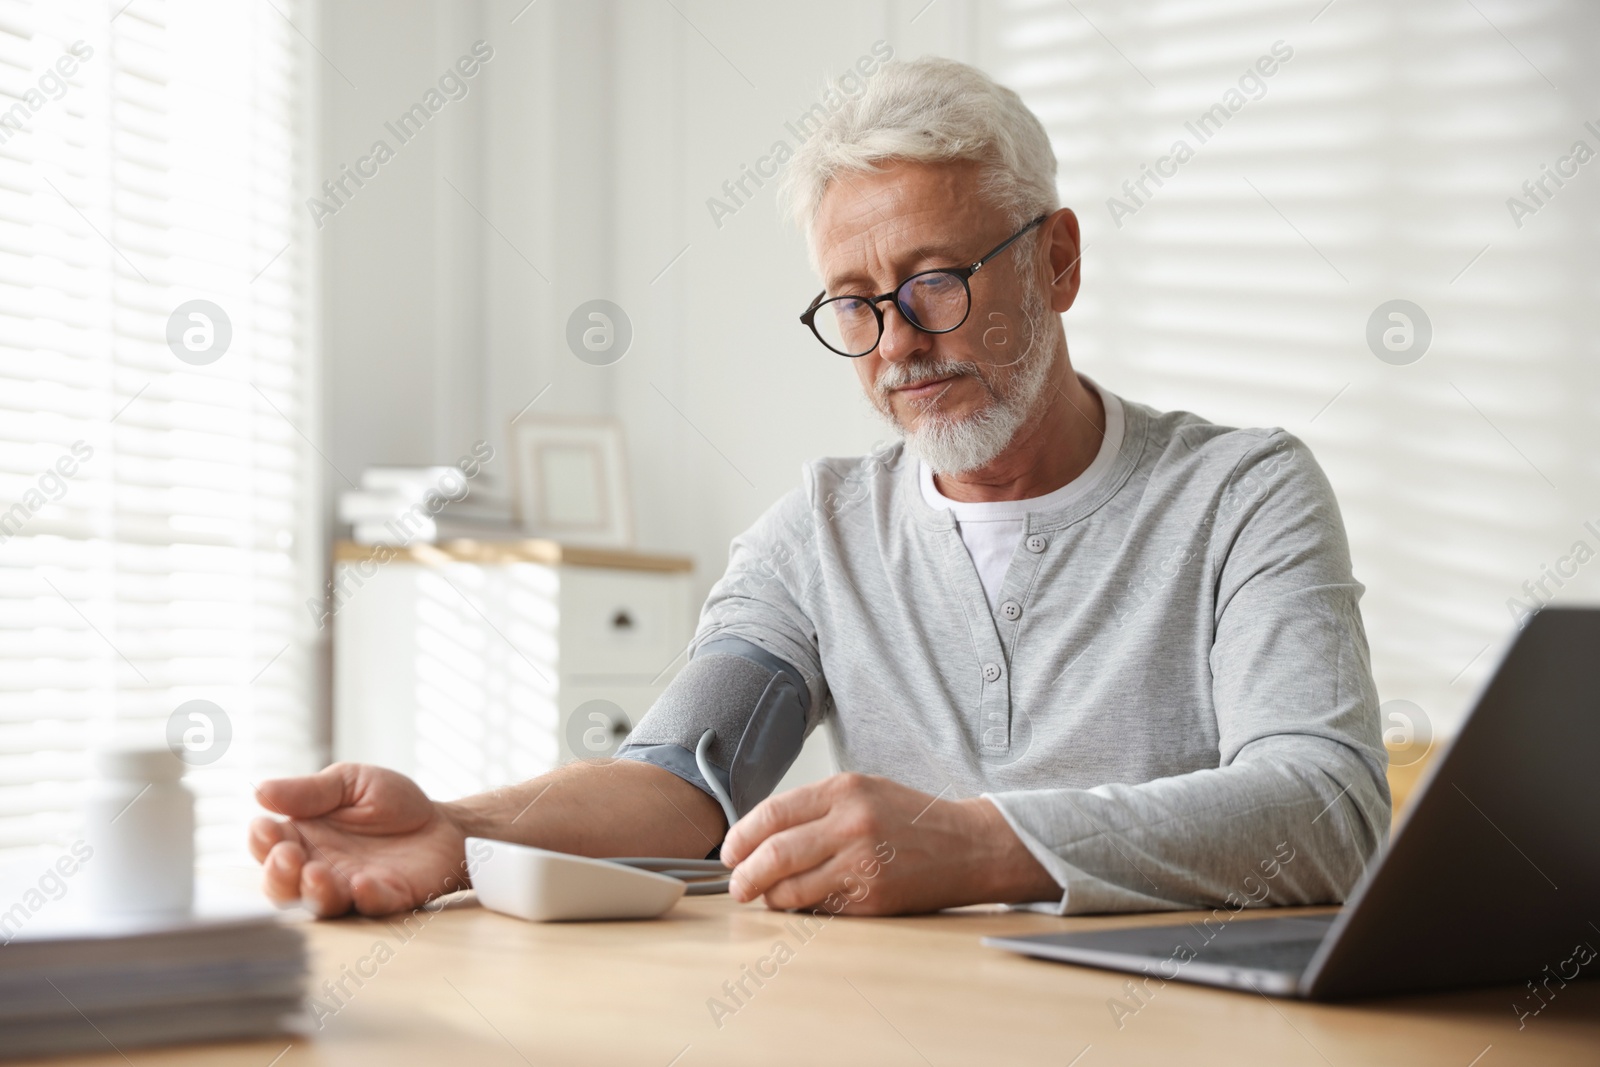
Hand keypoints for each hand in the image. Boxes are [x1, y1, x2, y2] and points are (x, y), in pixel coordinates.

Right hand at [249, 763, 467, 917]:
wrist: (442, 822)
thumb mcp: (351, 783)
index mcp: (305, 837)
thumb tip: (260, 791)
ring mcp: (351, 888)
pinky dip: (366, 897)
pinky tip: (361, 882)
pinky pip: (372, 905)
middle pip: (283, 885)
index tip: (265, 828)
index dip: (262, 840)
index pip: (268, 846)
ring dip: (314, 892)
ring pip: (320, 903)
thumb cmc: (391, 802)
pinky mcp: (388, 898)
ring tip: (315, 873)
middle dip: (278, 874)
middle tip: (287, 857)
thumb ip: (310, 791)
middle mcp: (320, 868)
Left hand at [718, 772, 1058, 914]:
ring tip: (763, 897)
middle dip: (744, 874)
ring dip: (768, 897)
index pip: (772, 813)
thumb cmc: (912, 818)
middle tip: (737, 884)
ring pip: (791, 888)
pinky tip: (799, 905)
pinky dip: (801, 909)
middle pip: (774, 854)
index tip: (731, 851)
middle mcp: (850, 824)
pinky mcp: (872, 899)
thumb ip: (816, 807)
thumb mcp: (864, 791)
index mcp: (845, 790)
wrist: (969, 846)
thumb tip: (761, 835)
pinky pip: (819, 908)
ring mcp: (862, 864)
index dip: (741, 836)